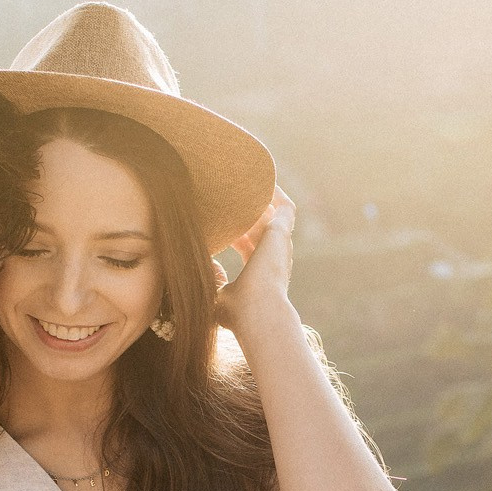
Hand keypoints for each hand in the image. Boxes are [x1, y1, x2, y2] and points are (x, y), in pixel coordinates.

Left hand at [215, 187, 299, 350]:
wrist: (257, 314)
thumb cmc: (236, 314)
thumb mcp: (216, 294)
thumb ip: (212, 278)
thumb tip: (207, 262)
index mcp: (260, 271)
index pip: (249, 245)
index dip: (236, 231)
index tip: (220, 219)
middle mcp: (273, 257)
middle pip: (263, 225)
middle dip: (249, 209)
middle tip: (230, 191)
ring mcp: (280, 245)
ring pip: (275, 213)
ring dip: (262, 196)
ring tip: (246, 176)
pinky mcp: (281, 234)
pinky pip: (284, 206)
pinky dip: (275, 192)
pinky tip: (260, 176)